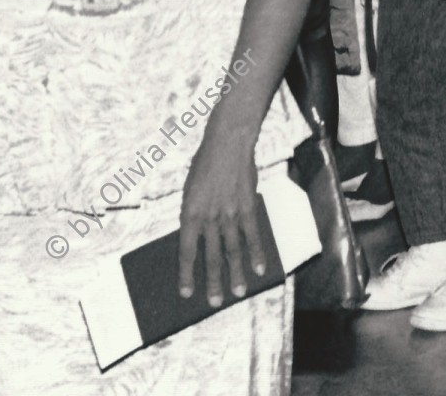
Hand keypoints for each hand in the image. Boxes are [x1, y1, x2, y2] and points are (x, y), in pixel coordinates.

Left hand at [178, 129, 264, 305]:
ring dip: (236, 273)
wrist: (227, 143)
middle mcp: (209, 216)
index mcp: (189, 212)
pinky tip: (260, 268)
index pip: (186, 250)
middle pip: (211, 256)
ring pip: (233, 250)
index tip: (186, 292)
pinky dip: (256, 253)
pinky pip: (252, 235)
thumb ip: (193, 214)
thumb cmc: (204, 164)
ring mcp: (229, 213)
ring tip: (239, 292)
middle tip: (214, 302)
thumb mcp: (190, 189)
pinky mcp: (247, 207)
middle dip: (212, 281)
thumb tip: (197, 237)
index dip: (186, 273)